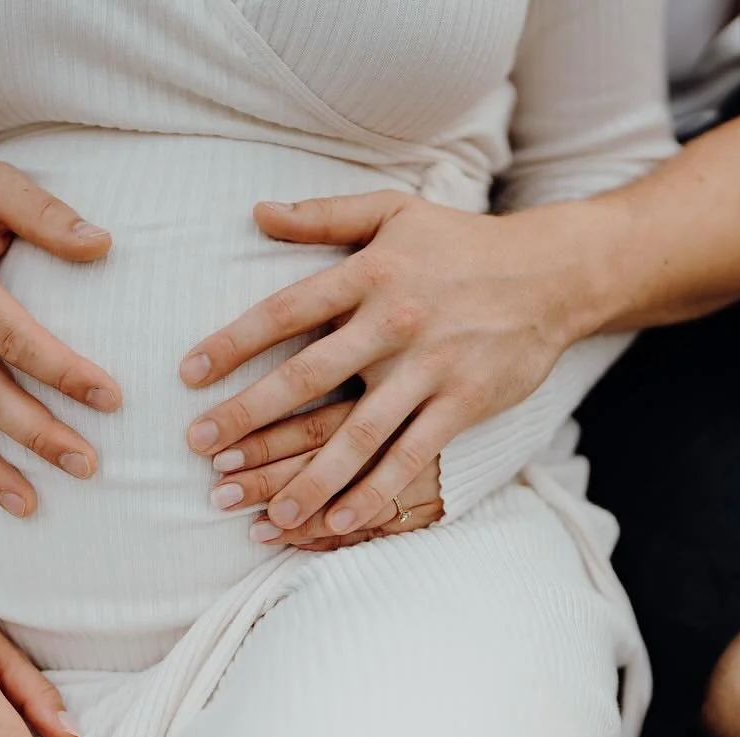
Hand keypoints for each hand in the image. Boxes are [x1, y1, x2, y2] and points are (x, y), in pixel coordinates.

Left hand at [180, 192, 593, 537]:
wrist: (552, 272)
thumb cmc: (459, 243)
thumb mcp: (393, 210)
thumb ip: (324, 215)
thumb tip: (257, 211)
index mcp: (370, 274)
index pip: (286, 311)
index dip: (233, 343)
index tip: (187, 375)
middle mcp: (396, 322)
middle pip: (308, 377)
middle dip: (249, 416)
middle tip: (200, 448)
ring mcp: (431, 368)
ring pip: (357, 432)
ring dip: (306, 478)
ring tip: (263, 514)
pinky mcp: (463, 403)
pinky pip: (411, 456)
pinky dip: (374, 492)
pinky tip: (337, 524)